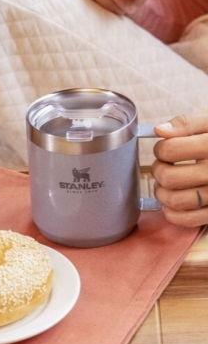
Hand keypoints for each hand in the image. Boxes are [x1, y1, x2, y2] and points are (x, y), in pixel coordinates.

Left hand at [152, 113, 207, 227]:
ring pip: (174, 200)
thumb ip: (186, 123)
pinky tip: (171, 201)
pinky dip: (171, 212)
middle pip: (169, 177)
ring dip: (161, 192)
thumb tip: (159, 131)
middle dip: (158, 170)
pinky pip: (186, 219)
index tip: (163, 149)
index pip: (170, 150)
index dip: (160, 149)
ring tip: (165, 183)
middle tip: (163, 166)